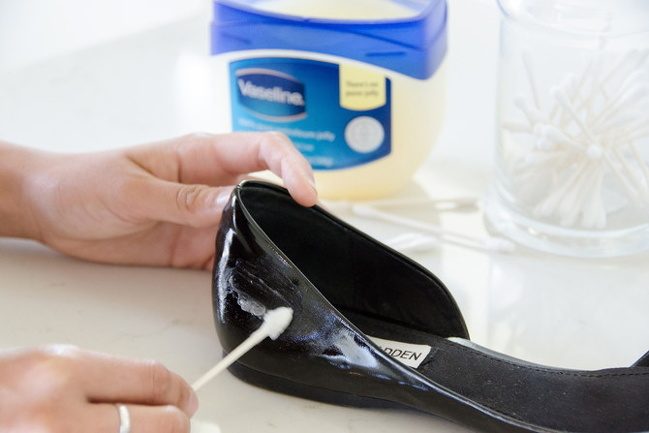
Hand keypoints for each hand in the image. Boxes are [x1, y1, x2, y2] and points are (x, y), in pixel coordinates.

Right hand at [0, 345, 196, 432]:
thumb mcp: (50, 366)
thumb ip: (107, 379)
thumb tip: (161, 394)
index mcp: (59, 375)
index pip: (153, 380)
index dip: (179, 390)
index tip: (186, 397)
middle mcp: (58, 421)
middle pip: (162, 425)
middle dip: (176, 423)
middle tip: (175, 422)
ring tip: (140, 432)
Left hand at [23, 132, 316, 268]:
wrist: (52, 210)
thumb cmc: (85, 182)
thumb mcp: (132, 189)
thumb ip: (182, 198)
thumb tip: (232, 203)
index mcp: (200, 154)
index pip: (262, 149)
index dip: (292, 167)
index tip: (306, 194)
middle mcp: (211, 184)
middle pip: (269, 187)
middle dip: (295, 202)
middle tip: (312, 230)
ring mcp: (204, 217)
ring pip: (255, 225)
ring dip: (273, 239)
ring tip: (291, 258)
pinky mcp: (193, 246)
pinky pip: (229, 256)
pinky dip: (245, 267)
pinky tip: (254, 279)